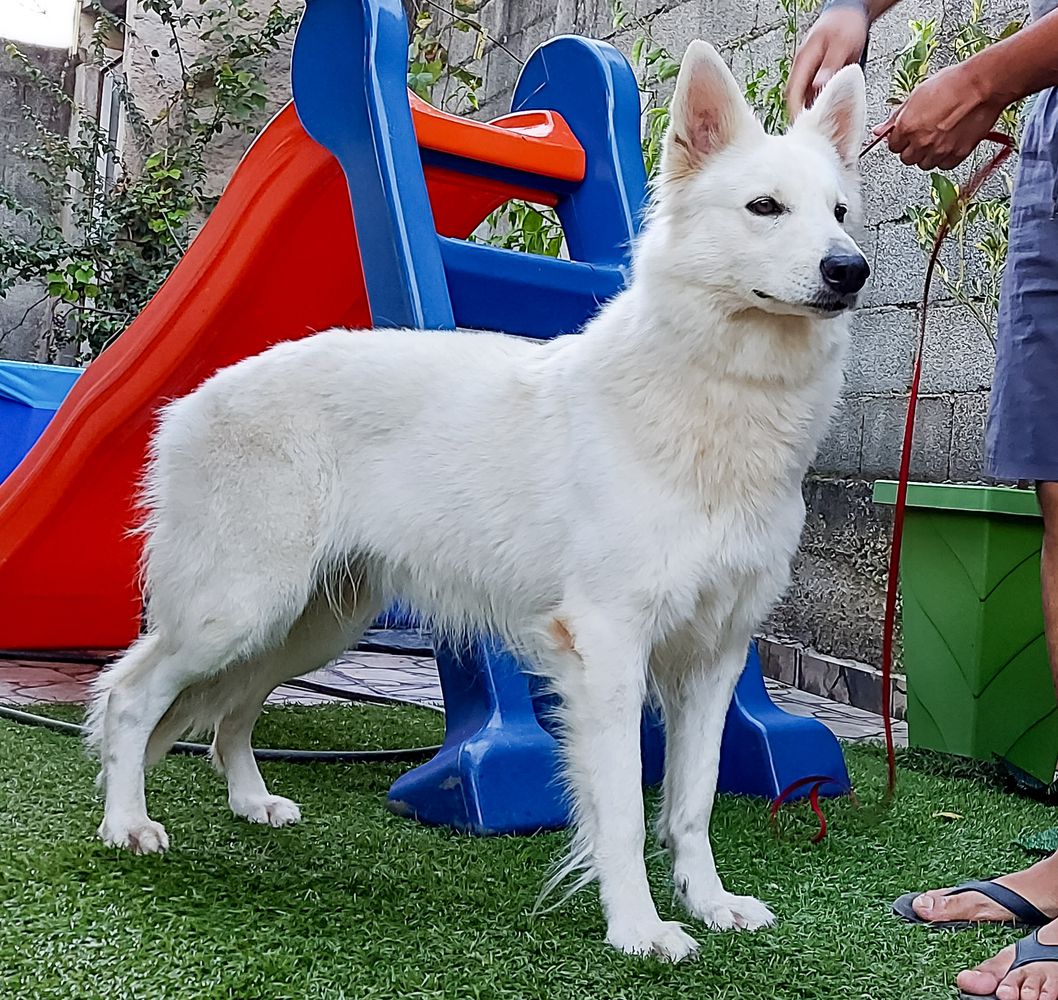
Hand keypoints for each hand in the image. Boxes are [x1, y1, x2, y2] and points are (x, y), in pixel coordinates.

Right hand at [786, 4, 868, 118]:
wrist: (848, 14)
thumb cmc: (845, 25)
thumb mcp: (841, 45)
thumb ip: (830, 66)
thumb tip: (819, 85)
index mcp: (803, 60)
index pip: (792, 92)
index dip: (795, 112)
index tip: (801, 127)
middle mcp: (801, 69)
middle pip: (793, 100)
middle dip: (799, 117)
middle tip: (809, 135)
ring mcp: (805, 73)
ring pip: (800, 100)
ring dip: (808, 112)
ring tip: (817, 129)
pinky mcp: (812, 76)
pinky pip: (809, 96)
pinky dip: (815, 106)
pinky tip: (823, 115)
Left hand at [876, 63, 1005, 169]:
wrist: (982, 84)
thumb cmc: (953, 83)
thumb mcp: (917, 95)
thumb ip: (896, 116)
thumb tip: (880, 129)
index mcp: (906, 127)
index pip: (893, 146)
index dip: (900, 139)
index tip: (907, 135)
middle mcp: (921, 142)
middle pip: (907, 158)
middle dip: (912, 149)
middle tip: (923, 136)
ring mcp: (939, 150)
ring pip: (924, 164)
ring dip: (928, 155)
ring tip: (937, 138)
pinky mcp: (957, 154)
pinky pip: (944, 165)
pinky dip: (945, 158)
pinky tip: (949, 144)